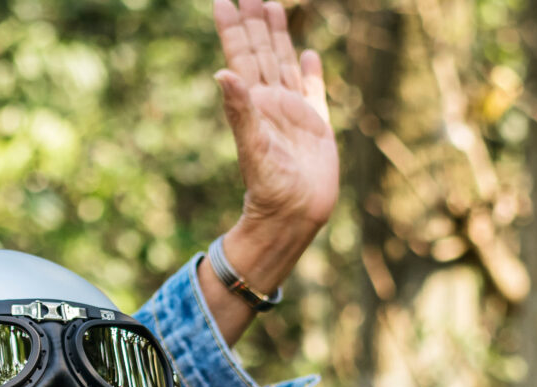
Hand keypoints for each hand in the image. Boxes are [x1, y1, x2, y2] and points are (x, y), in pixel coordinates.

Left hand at [213, 1, 337, 243]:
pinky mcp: (315, 122)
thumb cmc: (270, 188)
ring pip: (283, 62)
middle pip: (261, 51)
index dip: (232, 28)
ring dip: (277, 35)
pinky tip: (306, 54)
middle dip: (254, 22)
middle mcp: (271, 102)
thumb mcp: (252, 147)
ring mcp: (293, 110)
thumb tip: (221, 73)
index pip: (240, 56)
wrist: (294, 215)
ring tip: (271, 6)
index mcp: (254, 103)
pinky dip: (309, 70)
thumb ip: (239, 110)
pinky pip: (312, 89)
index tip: (221, 1)